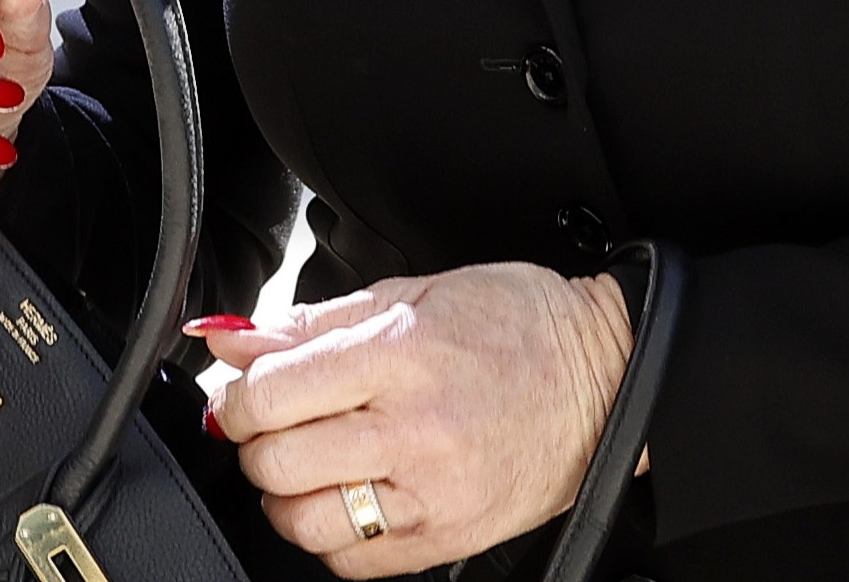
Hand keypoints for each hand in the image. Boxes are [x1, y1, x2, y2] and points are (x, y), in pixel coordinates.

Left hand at [206, 264, 633, 576]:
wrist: (610, 377)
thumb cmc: (523, 326)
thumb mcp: (421, 292)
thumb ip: (320, 321)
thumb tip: (237, 341)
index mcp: (406, 352)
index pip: (272, 394)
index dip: (237, 396)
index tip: (244, 392)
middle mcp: (416, 426)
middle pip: (277, 459)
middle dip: (258, 441)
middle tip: (277, 423)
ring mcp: (433, 489)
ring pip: (303, 519)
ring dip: (288, 493)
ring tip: (312, 464)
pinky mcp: (448, 535)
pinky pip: (351, 561)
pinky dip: (332, 534)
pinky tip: (351, 497)